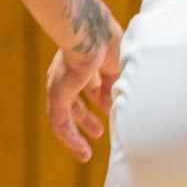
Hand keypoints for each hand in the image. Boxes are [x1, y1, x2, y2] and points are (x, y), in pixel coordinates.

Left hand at [45, 24, 120, 162]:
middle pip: (77, 99)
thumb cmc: (108, 38)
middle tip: (99, 130)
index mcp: (87, 61)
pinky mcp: (57, 97)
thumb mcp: (121, 61)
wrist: (89, 33)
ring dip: (79, 132)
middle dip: (88, 116)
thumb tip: (129, 93)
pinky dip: (71, 140)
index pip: (92, 83)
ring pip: (67, 115)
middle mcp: (70, 74)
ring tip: (87, 151)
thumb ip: (122, 76)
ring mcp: (61, 86)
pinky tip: (82, 152)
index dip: (102, 96)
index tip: (112, 107)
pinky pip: (60, 125)